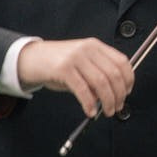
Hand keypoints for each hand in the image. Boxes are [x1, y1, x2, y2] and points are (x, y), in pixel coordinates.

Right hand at [17, 37, 134, 117]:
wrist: (28, 58)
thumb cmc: (56, 64)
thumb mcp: (81, 64)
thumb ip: (97, 76)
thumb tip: (113, 95)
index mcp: (95, 46)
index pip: (121, 61)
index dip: (128, 79)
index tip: (127, 92)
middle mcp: (87, 49)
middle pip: (113, 74)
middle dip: (119, 94)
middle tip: (117, 107)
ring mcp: (75, 58)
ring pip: (101, 83)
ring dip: (108, 101)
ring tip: (107, 111)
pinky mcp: (63, 69)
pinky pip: (83, 90)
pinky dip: (89, 103)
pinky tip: (90, 111)